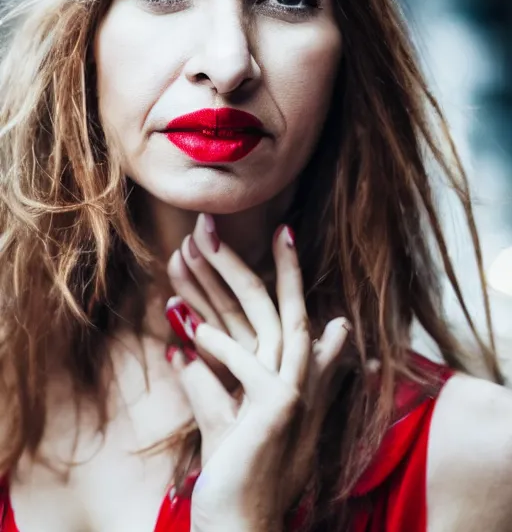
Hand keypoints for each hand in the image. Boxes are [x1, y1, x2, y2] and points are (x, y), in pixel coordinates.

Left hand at [167, 214, 350, 531]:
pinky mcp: (275, 410)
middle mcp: (297, 375)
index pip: (281, 309)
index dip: (281, 269)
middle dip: (239, 261)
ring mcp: (291, 391)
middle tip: (209, 224)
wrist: (244, 524)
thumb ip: (207, 376)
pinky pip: (241, 364)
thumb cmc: (234, 469)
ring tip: (188, 250)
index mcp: (287, 372)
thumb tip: (178, 347)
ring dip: (219, 284)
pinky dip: (213, 343)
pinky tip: (182, 322)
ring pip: (259, 320)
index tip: (277, 230)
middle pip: (270, 304)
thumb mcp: (220, 415)